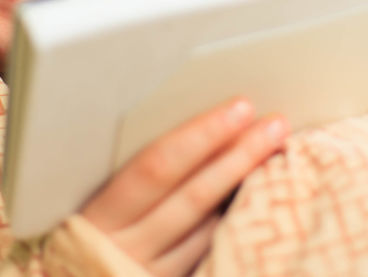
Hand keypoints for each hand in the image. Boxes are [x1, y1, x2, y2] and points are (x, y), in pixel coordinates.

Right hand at [80, 98, 288, 276]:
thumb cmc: (89, 235)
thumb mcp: (99, 204)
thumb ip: (140, 174)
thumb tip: (202, 128)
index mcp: (99, 215)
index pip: (156, 166)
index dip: (202, 134)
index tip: (241, 106)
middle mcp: (122, 248)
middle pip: (193, 196)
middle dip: (239, 156)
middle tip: (276, 124)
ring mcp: (146, 274)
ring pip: (207, 231)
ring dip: (244, 192)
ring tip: (278, 156)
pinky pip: (208, 256)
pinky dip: (230, 227)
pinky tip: (254, 203)